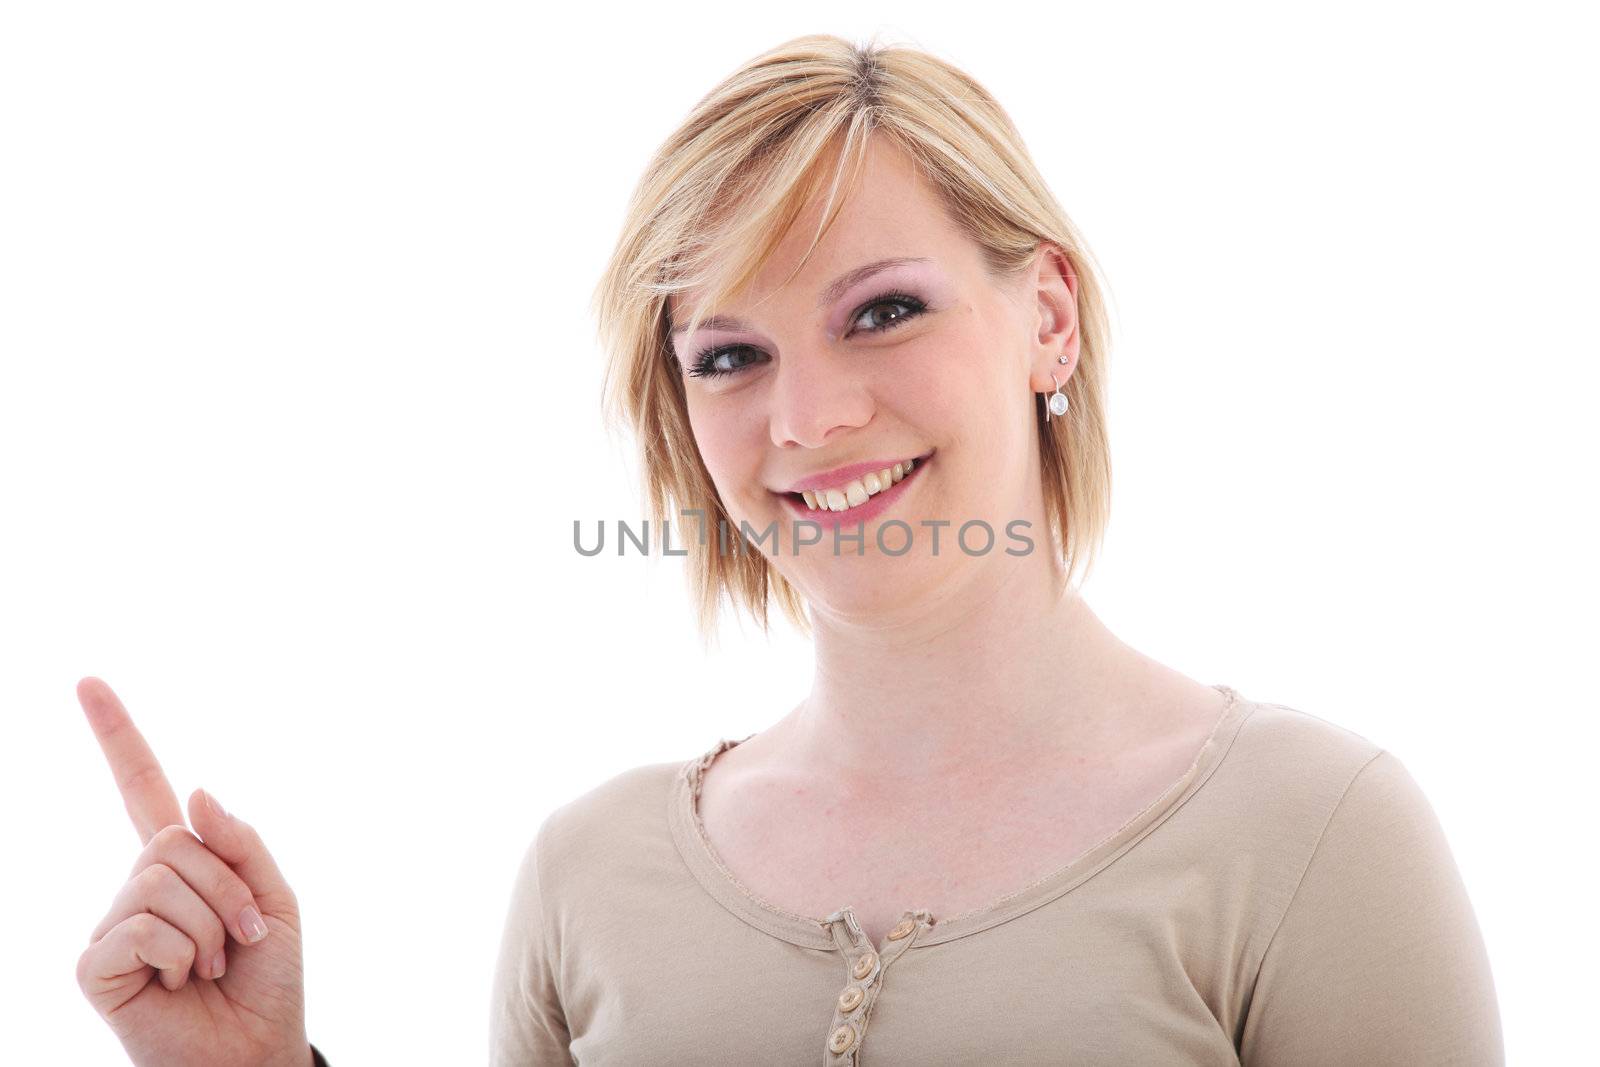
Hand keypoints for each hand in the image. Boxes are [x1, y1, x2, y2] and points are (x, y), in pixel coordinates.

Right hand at [75, 677, 312, 1066]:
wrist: (257, 1048)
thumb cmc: (268, 979)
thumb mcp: (276, 898)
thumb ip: (240, 842)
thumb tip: (194, 792)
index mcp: (182, 863)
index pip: (142, 788)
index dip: (117, 735)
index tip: (88, 681)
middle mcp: (138, 886)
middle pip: (172, 842)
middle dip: (227, 887)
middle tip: (241, 937)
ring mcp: (113, 925)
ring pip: (158, 881)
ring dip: (208, 926)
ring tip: (211, 965)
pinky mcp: (95, 966)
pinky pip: (139, 927)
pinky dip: (177, 953)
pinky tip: (178, 982)